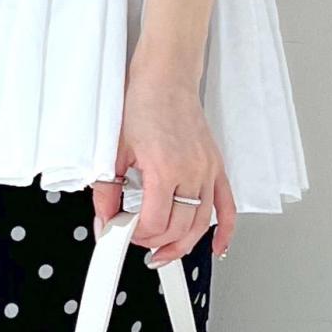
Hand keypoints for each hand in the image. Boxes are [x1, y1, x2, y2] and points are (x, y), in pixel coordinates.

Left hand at [93, 59, 237, 263]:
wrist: (166, 77)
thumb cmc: (143, 103)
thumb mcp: (114, 149)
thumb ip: (107, 190)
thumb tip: (105, 219)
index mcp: (165, 168)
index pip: (155, 222)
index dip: (137, 236)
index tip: (123, 234)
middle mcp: (191, 171)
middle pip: (179, 228)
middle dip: (156, 242)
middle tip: (137, 241)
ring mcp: (207, 170)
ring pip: (201, 224)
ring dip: (184, 245)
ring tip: (165, 253)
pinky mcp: (215, 167)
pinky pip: (227, 207)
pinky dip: (224, 231)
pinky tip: (217, 246)